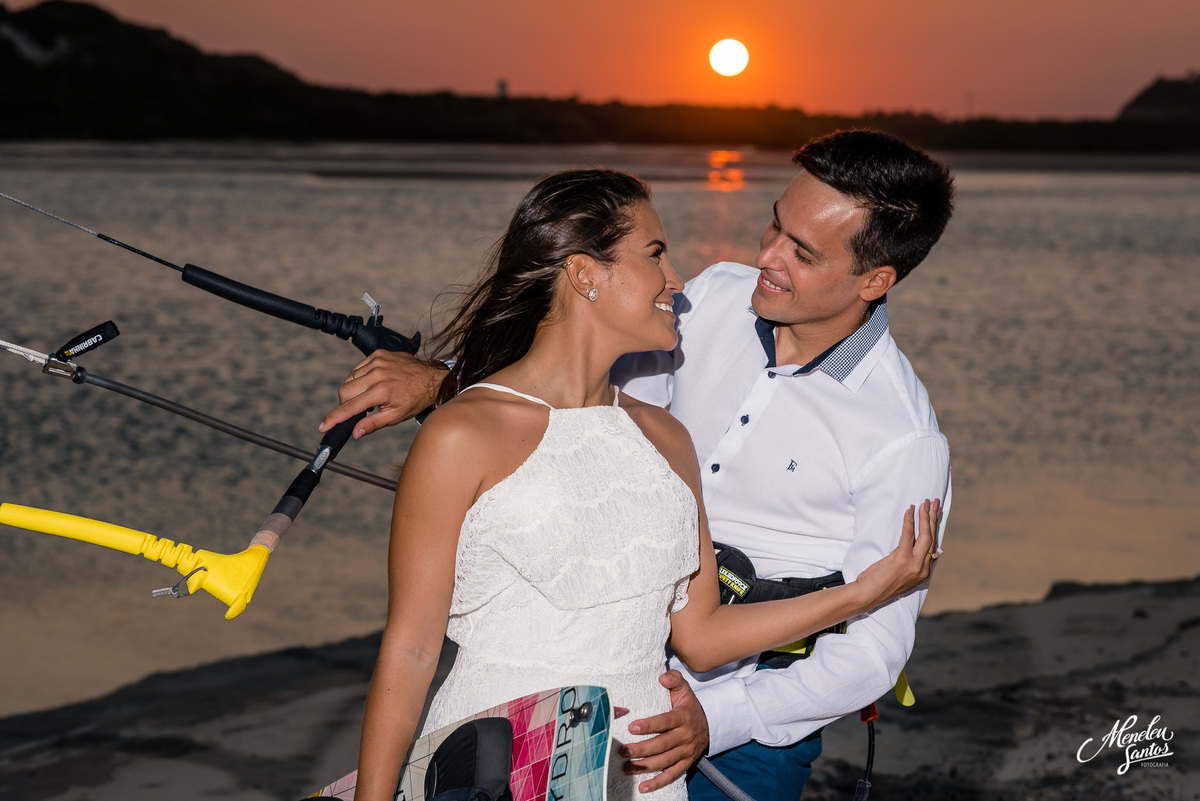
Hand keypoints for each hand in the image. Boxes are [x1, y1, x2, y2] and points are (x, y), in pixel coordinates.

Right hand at [319, 351, 446, 438]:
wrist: (432, 378)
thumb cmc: (415, 399)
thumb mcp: (396, 416)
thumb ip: (373, 423)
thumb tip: (355, 432)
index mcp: (381, 391)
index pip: (350, 407)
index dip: (334, 418)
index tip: (323, 426)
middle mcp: (377, 374)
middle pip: (344, 390)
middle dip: (346, 403)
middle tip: (360, 409)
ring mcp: (377, 361)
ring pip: (350, 378)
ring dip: (354, 390)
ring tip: (371, 395)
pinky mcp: (378, 354)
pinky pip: (358, 367)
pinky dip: (360, 377)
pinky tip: (373, 382)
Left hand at [620, 670, 708, 793]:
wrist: (710, 725)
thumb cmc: (689, 707)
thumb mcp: (685, 690)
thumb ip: (674, 680)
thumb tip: (662, 677)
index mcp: (683, 717)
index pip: (664, 722)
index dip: (649, 725)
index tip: (632, 727)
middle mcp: (685, 736)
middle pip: (662, 745)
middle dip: (641, 749)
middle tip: (624, 750)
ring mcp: (685, 752)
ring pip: (664, 761)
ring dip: (645, 766)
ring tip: (627, 767)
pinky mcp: (685, 763)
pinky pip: (672, 775)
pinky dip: (658, 782)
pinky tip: (643, 787)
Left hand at [854, 499, 940, 610]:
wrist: (868, 595)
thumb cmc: (881, 584)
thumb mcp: (901, 574)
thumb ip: (912, 562)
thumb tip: (919, 547)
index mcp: (923, 573)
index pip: (934, 547)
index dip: (935, 529)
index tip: (936, 514)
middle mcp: (922, 569)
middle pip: (932, 539)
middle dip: (934, 519)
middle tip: (934, 503)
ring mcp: (914, 565)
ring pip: (925, 536)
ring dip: (925, 517)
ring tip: (925, 502)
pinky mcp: (902, 559)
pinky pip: (908, 535)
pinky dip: (909, 521)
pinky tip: (910, 510)